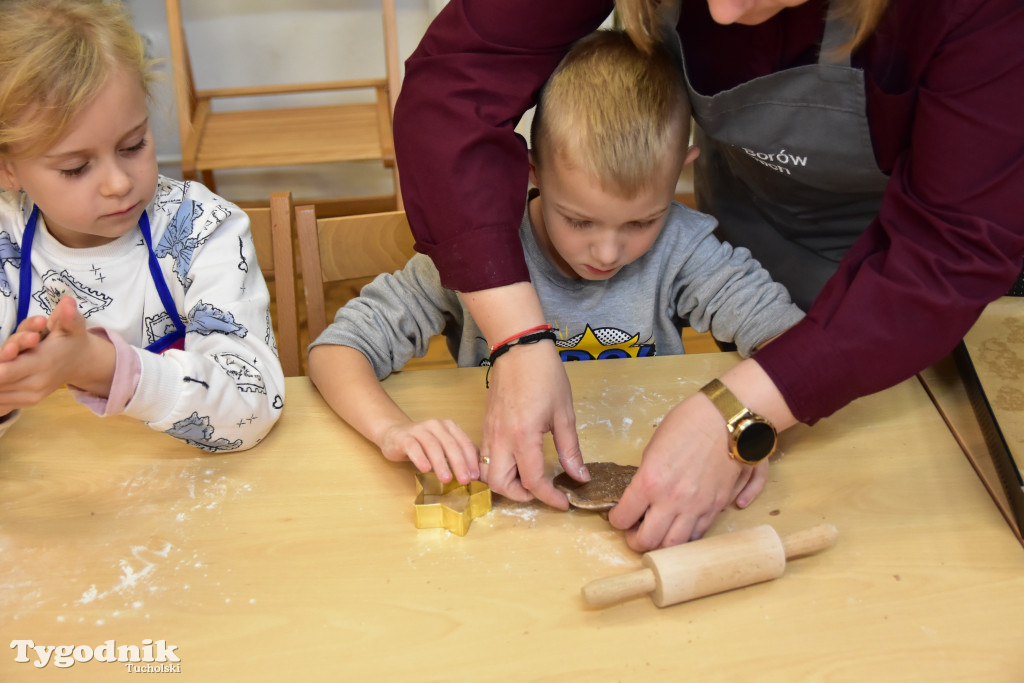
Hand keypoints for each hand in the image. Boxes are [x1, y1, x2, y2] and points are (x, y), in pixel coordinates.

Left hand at [0, 297, 113, 412]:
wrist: (82, 363)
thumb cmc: (71, 340)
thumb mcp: (73, 326)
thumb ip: (68, 317)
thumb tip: (68, 304)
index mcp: (43, 362)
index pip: (6, 371)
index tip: (2, 351)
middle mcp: (36, 383)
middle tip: (6, 351)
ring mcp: (31, 395)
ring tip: (5, 362)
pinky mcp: (27, 402)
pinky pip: (3, 403)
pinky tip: (2, 380)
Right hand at [378, 418, 479, 484]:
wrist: (395, 435)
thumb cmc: (423, 444)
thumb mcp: (443, 446)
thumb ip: (458, 454)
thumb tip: (477, 472)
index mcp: (449, 427)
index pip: (464, 442)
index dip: (471, 460)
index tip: (475, 476)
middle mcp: (436, 425)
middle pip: (450, 445)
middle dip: (459, 463)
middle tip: (464, 480)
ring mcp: (419, 430)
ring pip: (433, 446)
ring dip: (441, 463)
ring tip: (446, 479)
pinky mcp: (404, 438)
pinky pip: (413, 448)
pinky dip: (420, 458)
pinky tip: (425, 469)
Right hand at [478, 340, 588, 507]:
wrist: (518, 348)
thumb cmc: (544, 375)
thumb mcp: (564, 414)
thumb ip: (570, 450)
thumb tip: (580, 477)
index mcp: (523, 437)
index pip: (533, 481)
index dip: (550, 498)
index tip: (564, 502)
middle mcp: (501, 439)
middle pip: (501, 485)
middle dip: (521, 496)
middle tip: (542, 491)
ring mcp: (489, 432)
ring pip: (488, 474)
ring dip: (507, 483)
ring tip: (529, 478)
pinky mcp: (485, 425)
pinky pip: (485, 457)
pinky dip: (499, 467)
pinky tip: (517, 460)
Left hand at [608, 392, 750, 550]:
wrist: (728, 419)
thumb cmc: (689, 423)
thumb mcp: (654, 447)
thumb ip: (647, 476)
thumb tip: (642, 495)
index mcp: (649, 481)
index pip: (623, 517)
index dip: (617, 519)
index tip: (619, 516)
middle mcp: (672, 500)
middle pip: (648, 541)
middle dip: (636, 541)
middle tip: (635, 533)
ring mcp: (696, 506)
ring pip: (674, 545)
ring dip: (662, 546)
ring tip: (657, 535)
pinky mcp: (716, 506)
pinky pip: (698, 534)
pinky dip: (686, 537)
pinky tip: (680, 528)